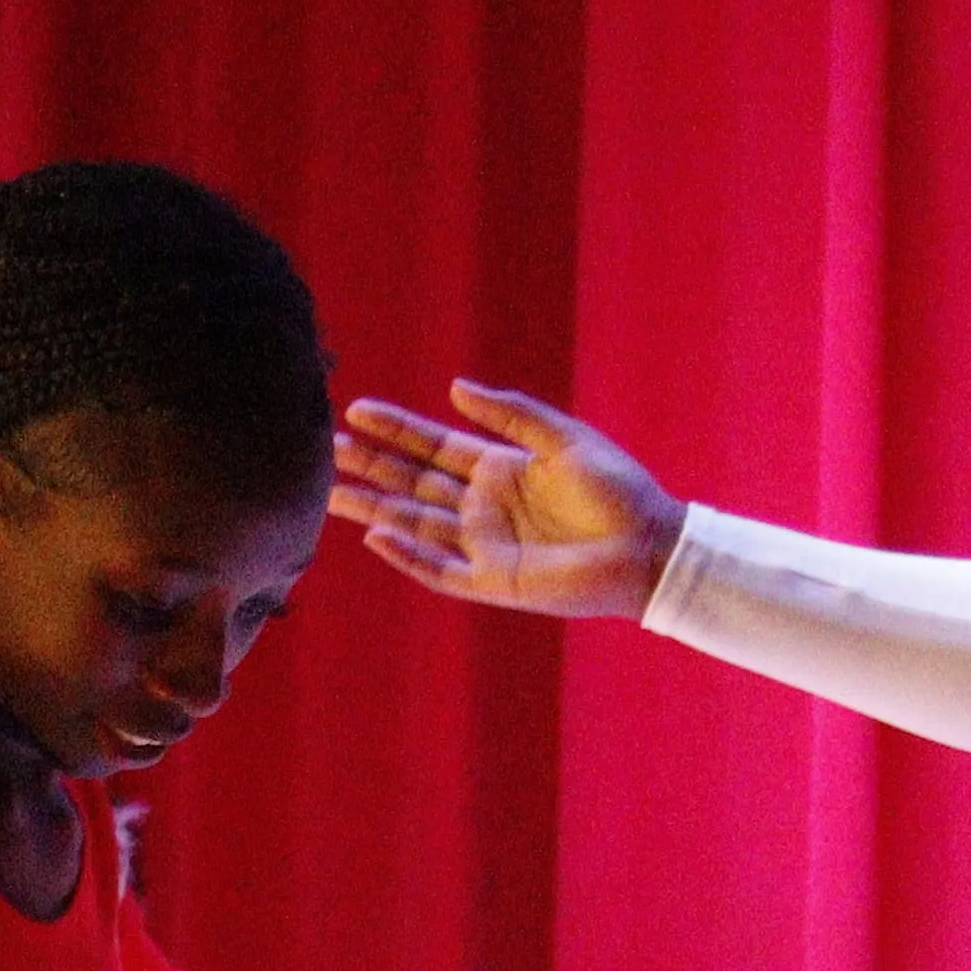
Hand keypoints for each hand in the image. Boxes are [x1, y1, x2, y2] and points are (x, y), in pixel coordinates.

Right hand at [330, 381, 683, 619]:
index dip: (395, 429)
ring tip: (328, 491)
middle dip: (369, 466)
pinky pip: (439, 568)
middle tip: (323, 449)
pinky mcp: (491, 581)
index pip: (433, 446)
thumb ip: (510, 414)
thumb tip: (454, 389)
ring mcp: (483, 545)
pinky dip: (408, 554)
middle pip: (412, 483)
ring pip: (414, 523)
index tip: (356, 411)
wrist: (647, 546)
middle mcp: (483, 506)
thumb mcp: (562, 438)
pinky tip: (376, 535)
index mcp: (499, 468)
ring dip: (373, 507)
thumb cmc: (616, 489)